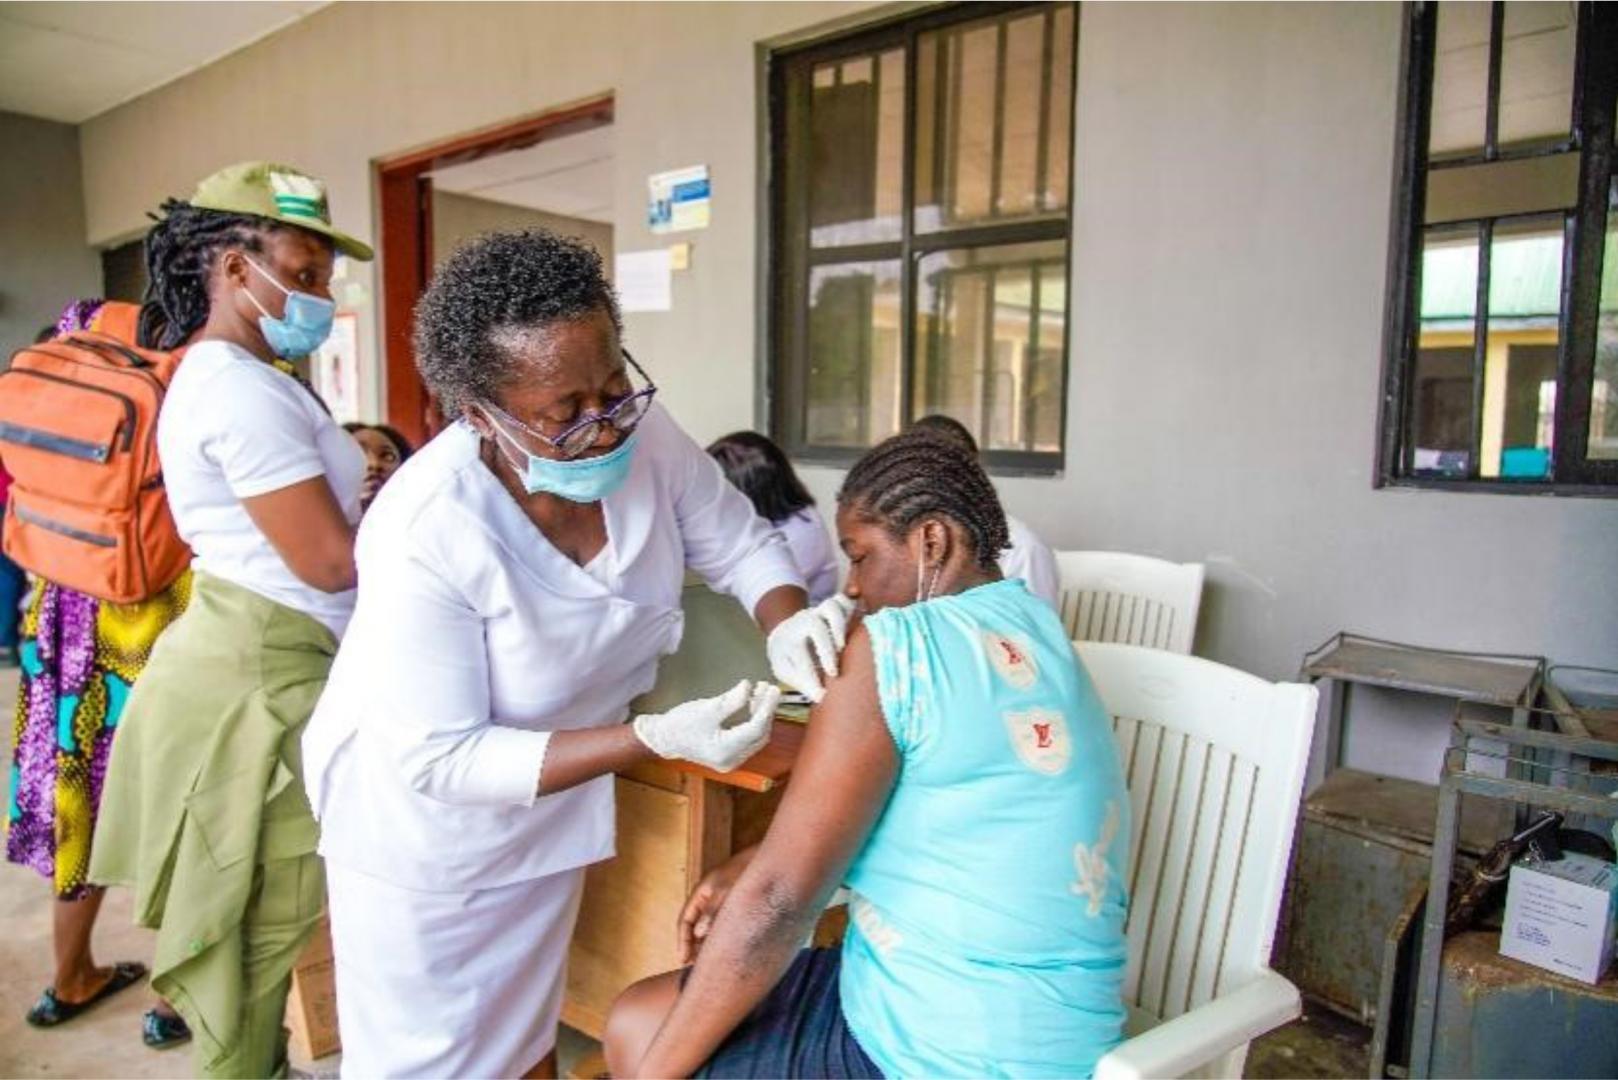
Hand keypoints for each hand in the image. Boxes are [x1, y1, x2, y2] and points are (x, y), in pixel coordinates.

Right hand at [632, 680, 779, 772]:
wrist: (662, 738)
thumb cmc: (680, 723)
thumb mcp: (707, 708)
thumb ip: (731, 700)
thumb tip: (749, 687)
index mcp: (725, 751)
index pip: (755, 729)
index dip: (767, 708)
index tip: (773, 690)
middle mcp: (731, 760)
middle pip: (759, 735)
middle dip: (765, 711)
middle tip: (768, 688)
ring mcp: (731, 760)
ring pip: (755, 737)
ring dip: (760, 715)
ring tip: (760, 692)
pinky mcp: (729, 755)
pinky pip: (747, 739)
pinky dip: (752, 722)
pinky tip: (751, 704)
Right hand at [678, 847, 758, 962]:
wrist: (765, 858)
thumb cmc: (744, 870)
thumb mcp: (726, 890)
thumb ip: (713, 911)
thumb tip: (699, 934)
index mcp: (700, 894)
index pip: (684, 921)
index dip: (682, 941)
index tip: (683, 960)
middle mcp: (707, 899)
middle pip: (694, 927)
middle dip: (692, 947)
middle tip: (694, 967)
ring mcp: (720, 903)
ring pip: (707, 928)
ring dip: (705, 944)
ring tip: (708, 964)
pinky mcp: (734, 907)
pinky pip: (721, 926)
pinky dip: (719, 938)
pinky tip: (726, 951)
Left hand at [765, 594, 853, 702]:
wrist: (784, 630)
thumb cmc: (787, 655)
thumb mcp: (784, 671)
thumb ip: (800, 682)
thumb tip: (820, 696)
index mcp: (788, 637)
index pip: (798, 654)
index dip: (811, 674)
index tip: (821, 694)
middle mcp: (803, 620)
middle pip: (814, 625)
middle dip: (826, 650)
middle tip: (833, 673)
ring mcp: (818, 611)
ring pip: (831, 606)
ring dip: (840, 626)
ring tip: (844, 647)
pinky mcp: (832, 607)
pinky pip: (844, 600)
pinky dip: (852, 610)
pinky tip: (856, 628)